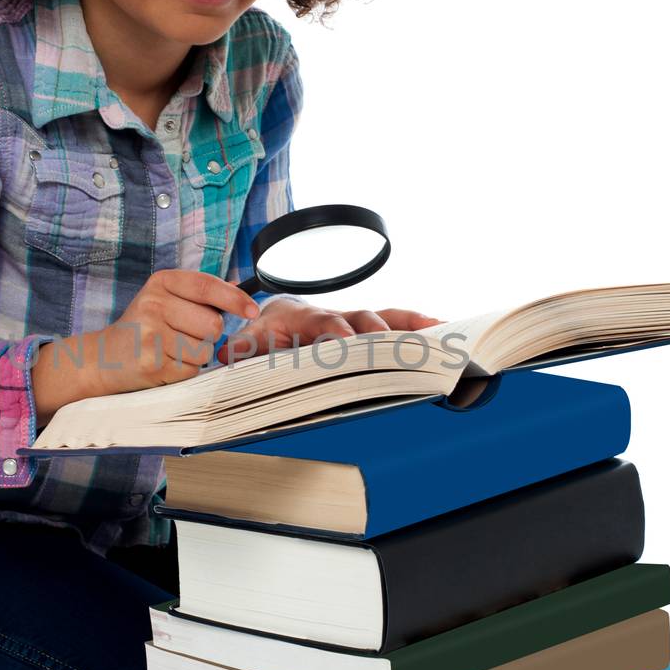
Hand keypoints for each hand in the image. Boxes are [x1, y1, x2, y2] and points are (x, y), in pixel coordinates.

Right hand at [87, 269, 259, 393]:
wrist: (102, 357)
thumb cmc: (142, 327)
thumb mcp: (164, 298)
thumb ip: (199, 293)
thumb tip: (240, 287)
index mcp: (160, 282)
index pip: (207, 286)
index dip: (235, 299)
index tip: (253, 310)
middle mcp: (153, 304)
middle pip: (213, 323)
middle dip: (209, 335)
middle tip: (186, 335)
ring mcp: (151, 335)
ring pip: (204, 350)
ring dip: (196, 355)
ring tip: (173, 350)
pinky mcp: (152, 363)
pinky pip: (191, 370)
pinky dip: (184, 371)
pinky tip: (165, 363)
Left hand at [215, 301, 443, 364]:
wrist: (273, 316)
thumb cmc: (264, 333)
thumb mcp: (247, 340)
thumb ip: (239, 348)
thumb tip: (225, 354)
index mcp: (304, 318)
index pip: (323, 323)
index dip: (335, 333)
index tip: (345, 344)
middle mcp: (335, 315)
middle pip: (362, 318)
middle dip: (378, 333)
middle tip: (392, 347)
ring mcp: (354, 321)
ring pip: (385, 318)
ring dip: (408, 327)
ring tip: (435, 337)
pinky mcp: (368, 328)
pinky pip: (397, 321)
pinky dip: (420, 325)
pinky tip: (444, 331)